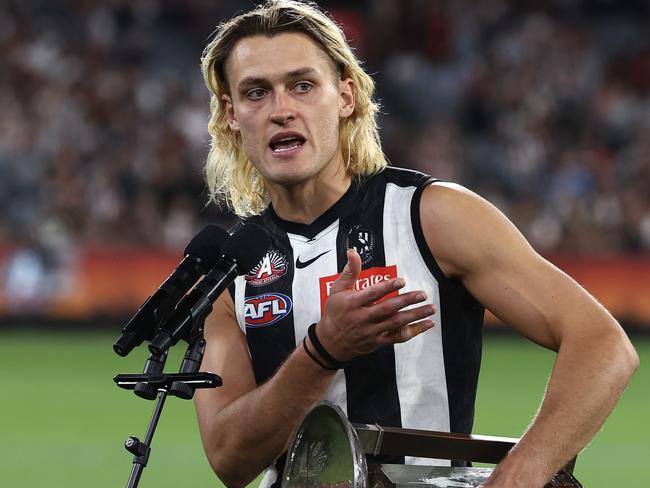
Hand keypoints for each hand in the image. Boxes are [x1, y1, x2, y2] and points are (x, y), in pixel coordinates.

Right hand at [314, 248, 435, 361]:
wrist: (331, 342)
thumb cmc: (335, 312)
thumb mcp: (338, 290)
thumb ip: (350, 271)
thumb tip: (353, 251)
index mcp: (352, 303)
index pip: (372, 294)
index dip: (388, 287)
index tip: (402, 280)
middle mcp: (362, 318)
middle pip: (387, 309)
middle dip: (406, 301)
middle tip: (422, 294)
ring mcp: (371, 331)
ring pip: (396, 323)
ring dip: (415, 315)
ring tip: (430, 307)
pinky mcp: (378, 341)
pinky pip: (398, 337)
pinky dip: (414, 331)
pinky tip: (427, 323)